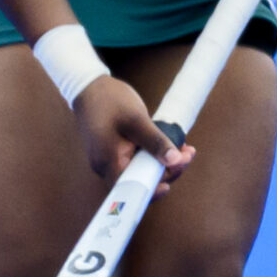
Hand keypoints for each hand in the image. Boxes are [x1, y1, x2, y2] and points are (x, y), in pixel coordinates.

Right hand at [72, 75, 195, 192]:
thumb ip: (155, 142)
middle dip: (167, 170)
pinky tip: (171, 145)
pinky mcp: (117, 151)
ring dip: (164, 162)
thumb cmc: (109, 101)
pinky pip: (138, 159)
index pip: (132, 190)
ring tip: (185, 149)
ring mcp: (111, 159)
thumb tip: (175, 162)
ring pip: (141, 170)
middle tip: (188, 154)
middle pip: (141, 181)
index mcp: (108, 163)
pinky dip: (155, 154)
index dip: (155, 188)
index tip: (175, 174)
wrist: (89, 87)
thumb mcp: (136, 119)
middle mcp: (108, 166)